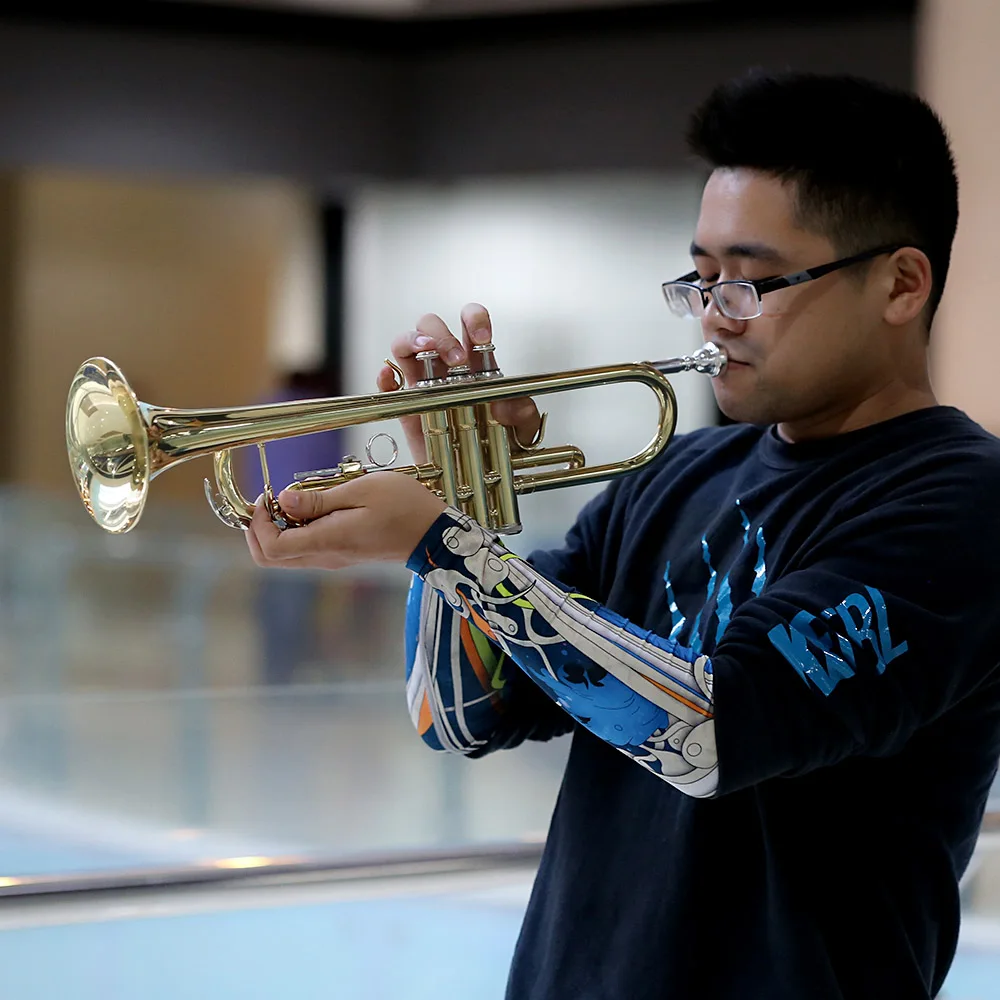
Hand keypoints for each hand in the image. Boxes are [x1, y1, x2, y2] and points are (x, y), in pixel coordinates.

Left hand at [245, 472, 446, 571]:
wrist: (433, 533)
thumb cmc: (404, 507)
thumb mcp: (362, 491)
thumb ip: (319, 499)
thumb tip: (283, 500)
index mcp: (328, 541)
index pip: (273, 547)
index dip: (258, 524)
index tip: (267, 496)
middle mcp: (326, 557)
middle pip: (271, 558)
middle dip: (258, 530)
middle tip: (267, 502)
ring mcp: (333, 559)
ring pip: (286, 556)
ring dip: (276, 529)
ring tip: (290, 500)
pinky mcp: (341, 555)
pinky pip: (304, 550)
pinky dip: (295, 531)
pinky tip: (309, 508)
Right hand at [376, 302, 541, 462]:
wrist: (476, 476)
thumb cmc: (499, 446)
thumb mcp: (522, 432)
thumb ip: (524, 416)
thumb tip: (509, 406)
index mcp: (475, 362)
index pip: (470, 321)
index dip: (474, 319)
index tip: (483, 339)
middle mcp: (445, 366)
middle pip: (431, 325)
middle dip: (442, 335)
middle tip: (457, 361)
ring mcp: (421, 383)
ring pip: (404, 343)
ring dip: (412, 340)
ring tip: (426, 352)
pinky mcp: (405, 406)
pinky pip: (387, 383)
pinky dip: (385, 376)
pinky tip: (391, 379)